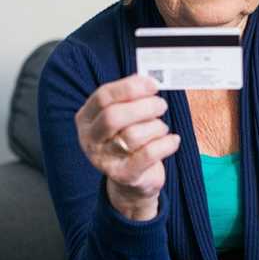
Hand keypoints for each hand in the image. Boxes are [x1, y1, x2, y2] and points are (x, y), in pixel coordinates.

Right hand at [74, 74, 179, 219]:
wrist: (132, 181)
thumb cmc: (129, 139)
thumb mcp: (124, 117)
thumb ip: (131, 97)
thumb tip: (148, 78)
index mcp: (86, 119)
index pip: (103, 96)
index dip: (130, 87)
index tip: (152, 84)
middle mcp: (90, 140)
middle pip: (114, 116)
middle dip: (144, 107)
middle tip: (161, 105)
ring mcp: (104, 160)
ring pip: (133, 135)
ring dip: (156, 126)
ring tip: (161, 127)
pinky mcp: (124, 175)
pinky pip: (148, 154)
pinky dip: (166, 143)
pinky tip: (173, 140)